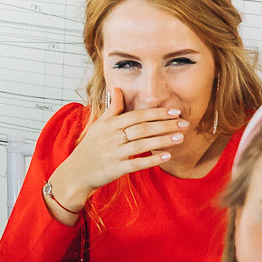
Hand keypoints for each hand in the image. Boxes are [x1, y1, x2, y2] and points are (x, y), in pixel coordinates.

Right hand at [46, 88, 192, 215]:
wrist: (76, 173)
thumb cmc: (90, 147)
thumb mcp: (99, 126)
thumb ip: (112, 109)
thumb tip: (117, 89)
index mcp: (108, 125)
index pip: (136, 116)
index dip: (157, 113)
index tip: (175, 112)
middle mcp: (110, 138)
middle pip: (142, 129)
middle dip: (165, 126)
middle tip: (184, 124)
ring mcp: (113, 154)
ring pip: (142, 144)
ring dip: (163, 141)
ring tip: (180, 138)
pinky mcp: (115, 169)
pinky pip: (137, 163)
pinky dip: (152, 160)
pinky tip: (167, 156)